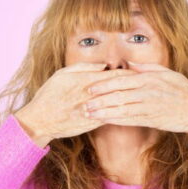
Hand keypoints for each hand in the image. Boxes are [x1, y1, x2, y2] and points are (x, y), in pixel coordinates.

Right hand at [15, 62, 138, 145]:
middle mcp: (90, 94)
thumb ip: (83, 68)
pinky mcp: (91, 123)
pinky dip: (121, 115)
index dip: (129, 74)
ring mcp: (92, 109)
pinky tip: (131, 114)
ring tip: (143, 99)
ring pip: (117, 103)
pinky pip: (110, 117)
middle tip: (148, 85)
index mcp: (85, 80)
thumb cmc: (49, 94)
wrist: (40, 120)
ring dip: (130, 101)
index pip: (114, 74)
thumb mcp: (62, 74)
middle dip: (134, 87)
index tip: (140, 73)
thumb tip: (104, 65)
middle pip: (119, 88)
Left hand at [83, 61, 187, 139]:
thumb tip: (129, 65)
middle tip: (81, 102)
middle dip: (97, 98)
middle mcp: (147, 91)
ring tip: (87, 113)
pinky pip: (130, 119)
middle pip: (116, 94)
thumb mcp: (168, 73)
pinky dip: (115, 120)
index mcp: (149, 78)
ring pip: (120, 107)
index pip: (120, 79)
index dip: (102, 83)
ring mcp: (149, 105)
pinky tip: (104, 122)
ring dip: (102, 111)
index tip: (88, 86)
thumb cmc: (185, 91)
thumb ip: (147, 68)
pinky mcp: (152, 119)